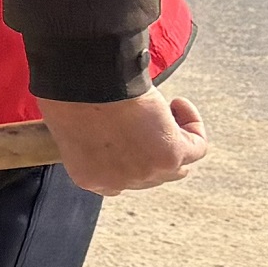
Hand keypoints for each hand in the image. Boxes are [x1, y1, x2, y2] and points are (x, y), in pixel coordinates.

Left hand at [35, 91, 206, 195]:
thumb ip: (91, 138)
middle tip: (146, 118)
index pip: (119, 181)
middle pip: (150, 176)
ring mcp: (144, 173)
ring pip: (177, 166)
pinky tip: (176, 103)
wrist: (84, 84)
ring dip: (174, 138)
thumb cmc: (70, 92)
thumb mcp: (72, 124)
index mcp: (89, 177)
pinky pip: (197, 148)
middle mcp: (117, 183)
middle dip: (152, 148)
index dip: (129, 157)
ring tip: (161, 109)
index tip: (128, 131)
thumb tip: (110, 129)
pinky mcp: (169, 157)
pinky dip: (192, 125)